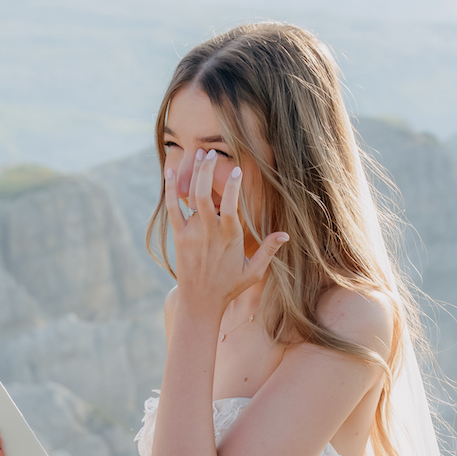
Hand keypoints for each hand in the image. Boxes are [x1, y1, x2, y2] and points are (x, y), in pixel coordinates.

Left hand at [165, 150, 286, 316]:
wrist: (199, 302)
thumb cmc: (229, 286)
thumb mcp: (253, 271)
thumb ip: (269, 251)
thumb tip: (286, 235)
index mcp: (230, 238)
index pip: (231, 208)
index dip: (234, 188)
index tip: (237, 171)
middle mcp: (209, 233)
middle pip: (206, 196)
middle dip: (208, 172)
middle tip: (212, 153)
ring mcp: (192, 234)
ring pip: (190, 199)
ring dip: (193, 175)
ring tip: (198, 155)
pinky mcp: (179, 237)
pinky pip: (173, 210)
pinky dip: (170, 191)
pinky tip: (169, 173)